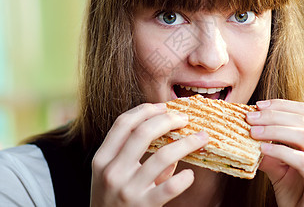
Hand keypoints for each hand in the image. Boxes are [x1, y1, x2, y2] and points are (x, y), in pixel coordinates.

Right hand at [90, 103, 208, 206]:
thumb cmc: (112, 201)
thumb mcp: (112, 176)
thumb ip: (133, 155)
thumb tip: (169, 134)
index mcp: (102, 159)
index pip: (123, 123)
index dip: (145, 110)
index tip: (163, 106)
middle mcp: (112, 172)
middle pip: (143, 132)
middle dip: (168, 119)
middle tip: (184, 118)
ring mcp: (128, 190)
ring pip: (163, 156)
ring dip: (187, 143)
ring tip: (201, 138)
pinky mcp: (144, 206)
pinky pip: (170, 187)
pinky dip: (184, 178)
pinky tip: (190, 174)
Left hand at [246, 99, 303, 206]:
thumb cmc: (295, 192)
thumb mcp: (279, 166)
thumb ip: (268, 148)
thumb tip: (247, 130)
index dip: (280, 105)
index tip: (258, 105)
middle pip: (302, 120)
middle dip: (272, 116)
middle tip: (249, 118)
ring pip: (303, 136)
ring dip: (274, 131)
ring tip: (253, 132)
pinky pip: (301, 160)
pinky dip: (279, 151)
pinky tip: (263, 150)